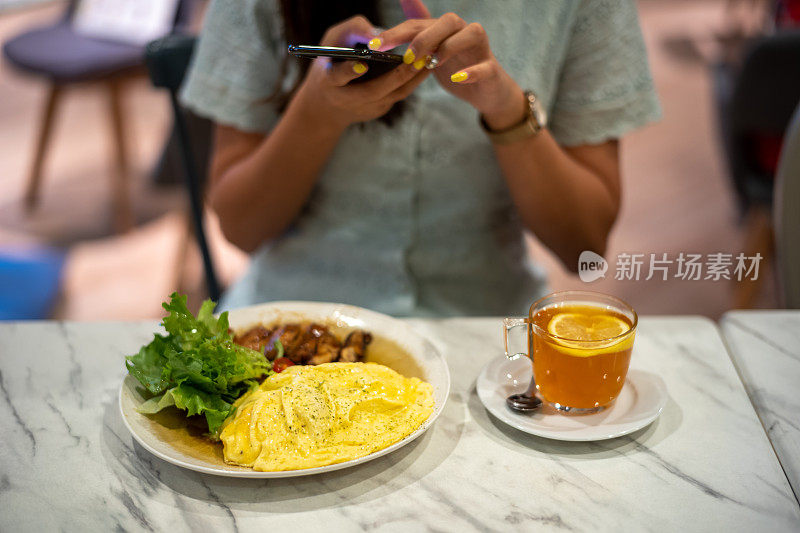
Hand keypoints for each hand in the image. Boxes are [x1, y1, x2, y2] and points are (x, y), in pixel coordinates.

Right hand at [292, 15, 429, 128]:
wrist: (328, 105)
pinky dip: (412, 80)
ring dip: (413, 78)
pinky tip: (424, 67)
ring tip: (428, 60)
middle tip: (416, 59)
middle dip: (397, 75)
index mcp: (328, 80)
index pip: (336, 77)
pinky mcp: (380, 110)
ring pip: (392, 95)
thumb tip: (377, 33)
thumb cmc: (331, 62)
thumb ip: (352, 32)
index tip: (361, 64)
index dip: (348, 71)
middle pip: (374, 91)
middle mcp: (346, 99)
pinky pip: (398, 94)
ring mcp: (365, 108)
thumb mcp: (332, 42)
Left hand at [370, 0, 526, 129]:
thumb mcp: (432, 47)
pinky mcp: (491, 69)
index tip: (374, 46)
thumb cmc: (455, 66)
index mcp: (445, 28)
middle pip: (447, 21)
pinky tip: (457, 77)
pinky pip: (485, 66)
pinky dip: (471, 71)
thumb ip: (418, 26)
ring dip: (448, 47)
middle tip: (405, 58)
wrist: (484, 91)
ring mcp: (480, 48)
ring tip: (431, 65)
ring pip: (470, 34)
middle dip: (422, 38)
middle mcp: (464, 31)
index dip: (395, 33)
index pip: (418, 24)